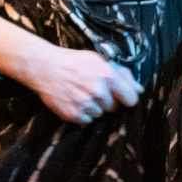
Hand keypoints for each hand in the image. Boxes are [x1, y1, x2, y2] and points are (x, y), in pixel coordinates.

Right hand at [24, 41, 140, 123]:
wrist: (42, 66)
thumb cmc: (72, 61)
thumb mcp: (98, 60)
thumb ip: (122, 74)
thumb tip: (140, 89)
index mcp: (107, 75)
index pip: (131, 99)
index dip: (125, 97)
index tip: (117, 95)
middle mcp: (98, 90)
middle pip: (114, 108)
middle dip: (105, 101)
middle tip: (89, 89)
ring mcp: (85, 103)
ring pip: (100, 114)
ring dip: (92, 107)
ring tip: (78, 94)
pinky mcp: (73, 114)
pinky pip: (87, 120)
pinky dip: (81, 113)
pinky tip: (72, 100)